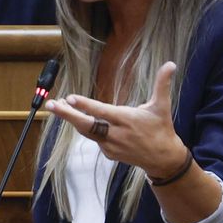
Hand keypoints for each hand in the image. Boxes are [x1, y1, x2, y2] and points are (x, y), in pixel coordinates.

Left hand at [44, 61, 187, 177]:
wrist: (163, 159)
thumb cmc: (161, 129)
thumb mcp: (162, 106)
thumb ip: (162, 84)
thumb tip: (171, 64)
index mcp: (127, 120)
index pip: (101, 111)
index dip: (85, 105)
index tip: (69, 98)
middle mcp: (116, 134)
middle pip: (87, 125)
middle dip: (67, 115)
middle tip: (51, 105)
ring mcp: (111, 146)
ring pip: (87, 132)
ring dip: (72, 119)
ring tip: (58, 106)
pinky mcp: (109, 153)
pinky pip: (94, 138)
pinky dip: (86, 128)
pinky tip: (79, 118)